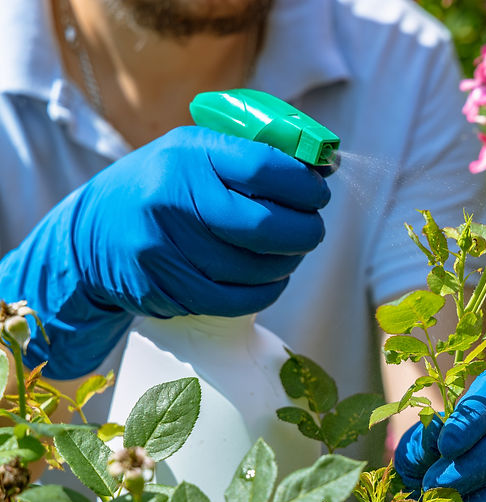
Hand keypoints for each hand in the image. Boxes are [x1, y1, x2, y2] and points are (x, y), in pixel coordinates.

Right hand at [0, 126, 329, 377]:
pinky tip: (271, 278)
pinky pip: (238, 299)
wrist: (92, 236)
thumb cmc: (163, 188)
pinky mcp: (167, 287)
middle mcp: (172, 198)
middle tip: (313, 229)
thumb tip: (326, 164)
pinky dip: (267, 290)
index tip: (318, 192)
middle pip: (266, 226)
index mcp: (187, 153)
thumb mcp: (195, 152)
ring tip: (288, 252)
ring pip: (256, 267)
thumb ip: (254, 153)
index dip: (304, 185)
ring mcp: (166, 247)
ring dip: (287, 263)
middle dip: (305, 231)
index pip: (264, 167)